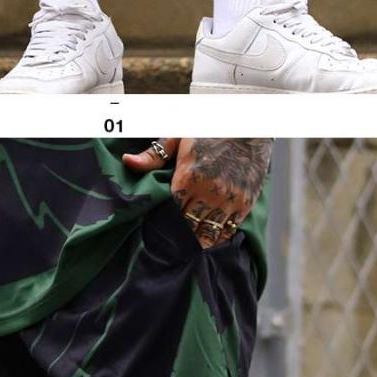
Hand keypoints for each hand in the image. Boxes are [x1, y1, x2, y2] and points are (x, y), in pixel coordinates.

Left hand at [123, 137, 272, 246]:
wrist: (249, 126)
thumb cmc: (210, 130)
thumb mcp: (178, 137)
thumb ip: (153, 155)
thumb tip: (127, 162)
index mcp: (188, 178)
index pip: (170, 212)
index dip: (162, 223)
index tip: (156, 229)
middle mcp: (208, 193)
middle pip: (187, 227)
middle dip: (177, 237)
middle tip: (168, 245)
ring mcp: (228, 201)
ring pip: (207, 234)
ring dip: (196, 242)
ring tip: (186, 249)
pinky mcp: (244, 204)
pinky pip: (228, 231)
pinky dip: (217, 239)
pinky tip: (208, 242)